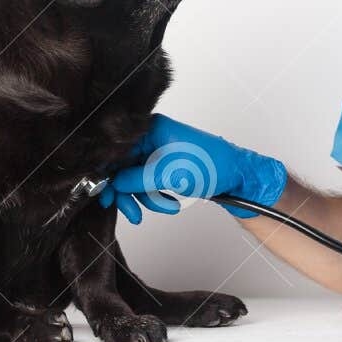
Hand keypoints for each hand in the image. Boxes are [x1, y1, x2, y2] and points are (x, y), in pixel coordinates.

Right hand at [97, 114, 287, 221]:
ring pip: (136, 179)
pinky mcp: (165, 166)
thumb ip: (133, 179)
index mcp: (150, 128)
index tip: (103, 194)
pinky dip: (156, 197)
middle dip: (129, 193)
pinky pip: (148, 183)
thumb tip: (109, 184)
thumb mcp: (165, 174)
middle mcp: (152, 137)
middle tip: (132, 213)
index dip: (107, 174)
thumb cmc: (210, 165)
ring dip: (147, 198)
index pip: (117, 151)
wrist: (238, 177)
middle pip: (123, 168)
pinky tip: (170, 204)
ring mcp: (158, 152)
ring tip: (166, 208)